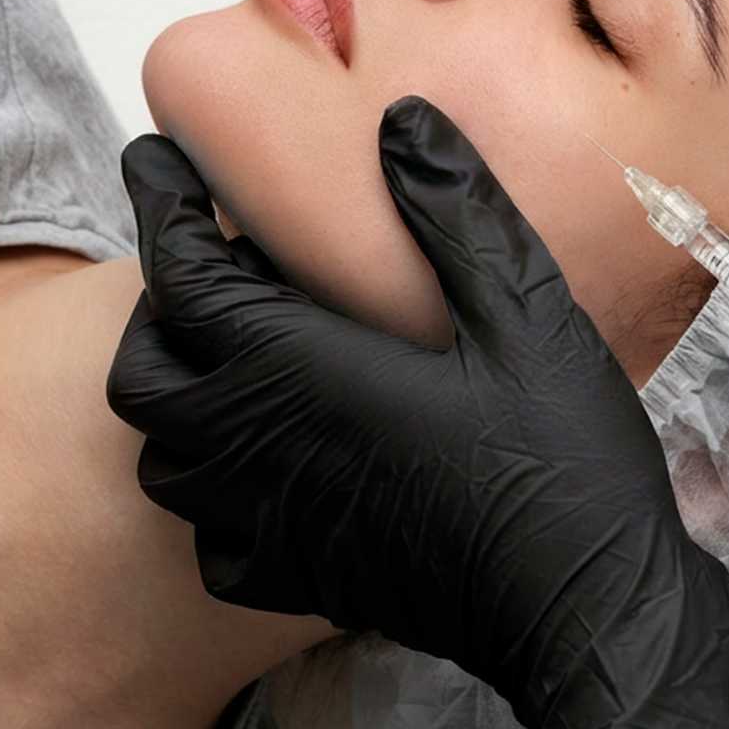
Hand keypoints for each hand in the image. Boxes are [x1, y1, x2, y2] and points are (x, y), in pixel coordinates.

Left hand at [108, 97, 728, 728]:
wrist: (583, 606)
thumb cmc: (560, 458)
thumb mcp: (526, 312)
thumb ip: (455, 213)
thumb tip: (403, 122)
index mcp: (300, 369)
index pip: (181, 272)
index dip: (157, 202)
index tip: (153, 154)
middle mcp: (261, 447)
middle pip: (145, 367)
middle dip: (159, 303)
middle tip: (212, 263)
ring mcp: (272, 521)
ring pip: (165, 455)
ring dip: (181, 393)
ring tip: (238, 354)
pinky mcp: (298, 577)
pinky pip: (211, 538)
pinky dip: (214, 493)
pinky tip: (272, 465)